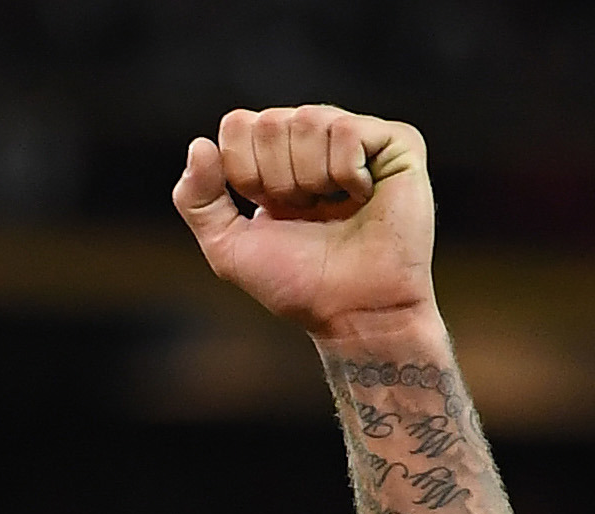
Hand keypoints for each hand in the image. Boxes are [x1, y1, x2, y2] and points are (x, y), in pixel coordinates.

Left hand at [171, 104, 439, 345]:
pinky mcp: (397, 142)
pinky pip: (347, 131)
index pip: (237, 125)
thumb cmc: (299, 283)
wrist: (353, 312)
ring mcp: (356, 135)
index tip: (273, 212)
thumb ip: (197, 200)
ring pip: (307, 121)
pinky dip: (346, 175)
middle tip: (308, 215)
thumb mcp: (228, 248)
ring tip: (335, 208)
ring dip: (311, 180)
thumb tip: (199, 144)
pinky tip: (364, 197)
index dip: (245, 174)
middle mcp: (314, 136)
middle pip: (269, 123)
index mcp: (275, 154)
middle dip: (279, 181)